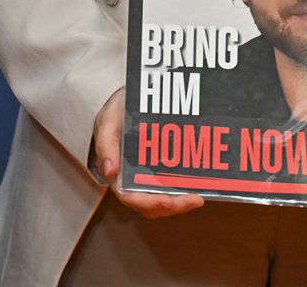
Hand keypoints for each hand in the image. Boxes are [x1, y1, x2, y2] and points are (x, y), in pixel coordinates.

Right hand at [91, 89, 204, 218]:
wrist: (130, 100)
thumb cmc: (116, 113)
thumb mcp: (107, 122)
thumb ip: (106, 144)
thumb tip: (110, 171)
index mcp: (117, 173)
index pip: (130, 197)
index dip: (149, 202)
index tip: (167, 201)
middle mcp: (132, 180)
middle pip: (151, 204)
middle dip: (173, 206)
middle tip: (194, 200)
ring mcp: (148, 177)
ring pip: (164, 200)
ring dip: (181, 204)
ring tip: (198, 197)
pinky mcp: (162, 170)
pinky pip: (173, 187)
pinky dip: (185, 190)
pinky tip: (200, 184)